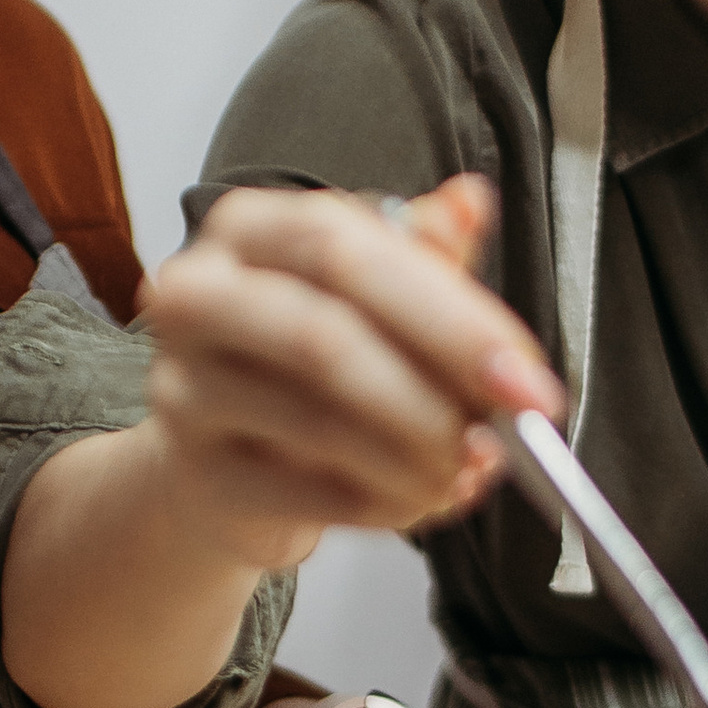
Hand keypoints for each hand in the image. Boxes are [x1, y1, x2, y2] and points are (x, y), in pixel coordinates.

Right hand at [139, 175, 561, 554]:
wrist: (223, 459)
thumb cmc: (305, 366)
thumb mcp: (372, 296)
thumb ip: (422, 257)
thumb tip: (470, 202)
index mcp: (250, 230)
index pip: (346, 249)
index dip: (446, 314)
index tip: (523, 373)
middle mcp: (198, 297)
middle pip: (324, 336)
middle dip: (437, 388)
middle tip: (509, 430)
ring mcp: (185, 388)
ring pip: (320, 423)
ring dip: (418, 459)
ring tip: (468, 470)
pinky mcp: (196, 473)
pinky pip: (307, 494)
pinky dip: (383, 505)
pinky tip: (418, 502)